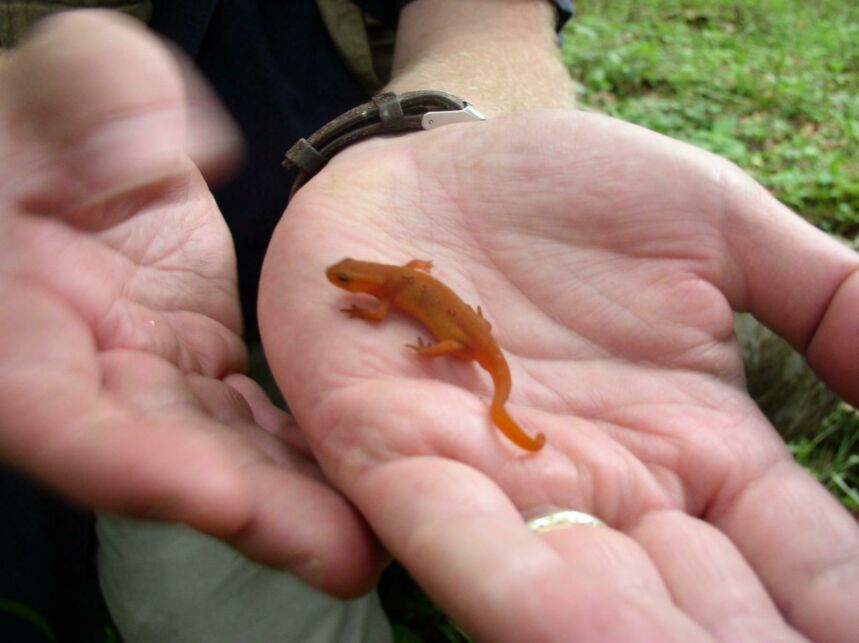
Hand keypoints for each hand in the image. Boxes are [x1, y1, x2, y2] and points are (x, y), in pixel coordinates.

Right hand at [0, 11, 381, 595]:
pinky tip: (367, 475)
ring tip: (378, 540)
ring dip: (294, 503)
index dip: (126, 463)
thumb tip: (139, 154)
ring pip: (218, 453)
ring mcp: (148, 374)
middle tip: (345, 554)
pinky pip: (253, 421)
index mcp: (17, 309)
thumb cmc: (65, 109)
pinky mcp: (199, 366)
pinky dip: (304, 454)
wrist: (92, 142)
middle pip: (158, 461)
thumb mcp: (68, 77)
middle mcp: (82, 366)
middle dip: (251, 511)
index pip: (53, 412)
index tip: (216, 498)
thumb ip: (91, 98)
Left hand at [260, 110, 858, 640]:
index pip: (797, 556)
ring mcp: (500, 481)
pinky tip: (569, 633)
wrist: (439, 166)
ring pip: (574, 600)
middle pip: (689, 608)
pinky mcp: (395, 455)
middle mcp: (606, 487)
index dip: (837, 601)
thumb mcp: (717, 228)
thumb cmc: (570, 195)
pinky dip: (513, 590)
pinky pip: (455, 535)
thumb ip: (826, 296)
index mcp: (697, 448)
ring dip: (633, 640)